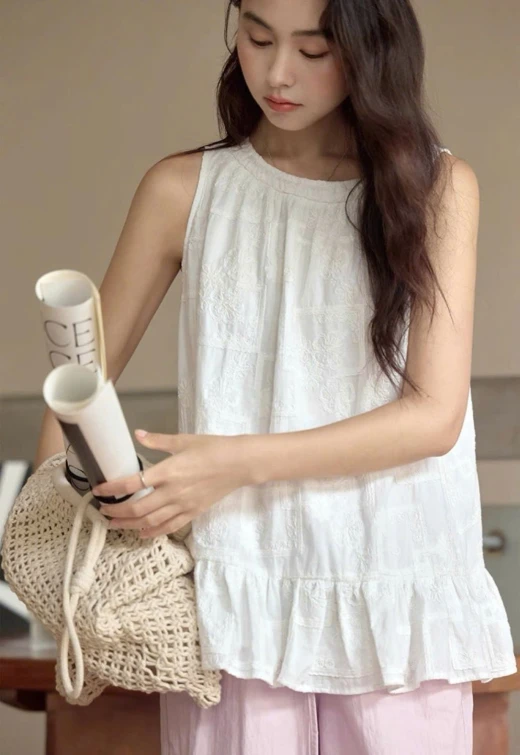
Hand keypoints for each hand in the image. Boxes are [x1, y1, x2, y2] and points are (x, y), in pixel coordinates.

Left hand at [91, 430, 251, 537]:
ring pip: (150, 521)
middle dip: (116, 512)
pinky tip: (142, 533)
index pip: (132, 483)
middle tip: (103, 512)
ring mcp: (183, 505)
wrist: (239, 463)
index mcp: (167, 471)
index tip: (99, 490)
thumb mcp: (184, 440)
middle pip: (137, 508)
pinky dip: (152, 532)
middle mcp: (172, 491)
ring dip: (129, 524)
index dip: (112, 489)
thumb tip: (137, 434)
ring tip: (115, 524)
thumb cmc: (213, 448)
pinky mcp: (192, 512)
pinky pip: (169, 527)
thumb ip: (157, 440)